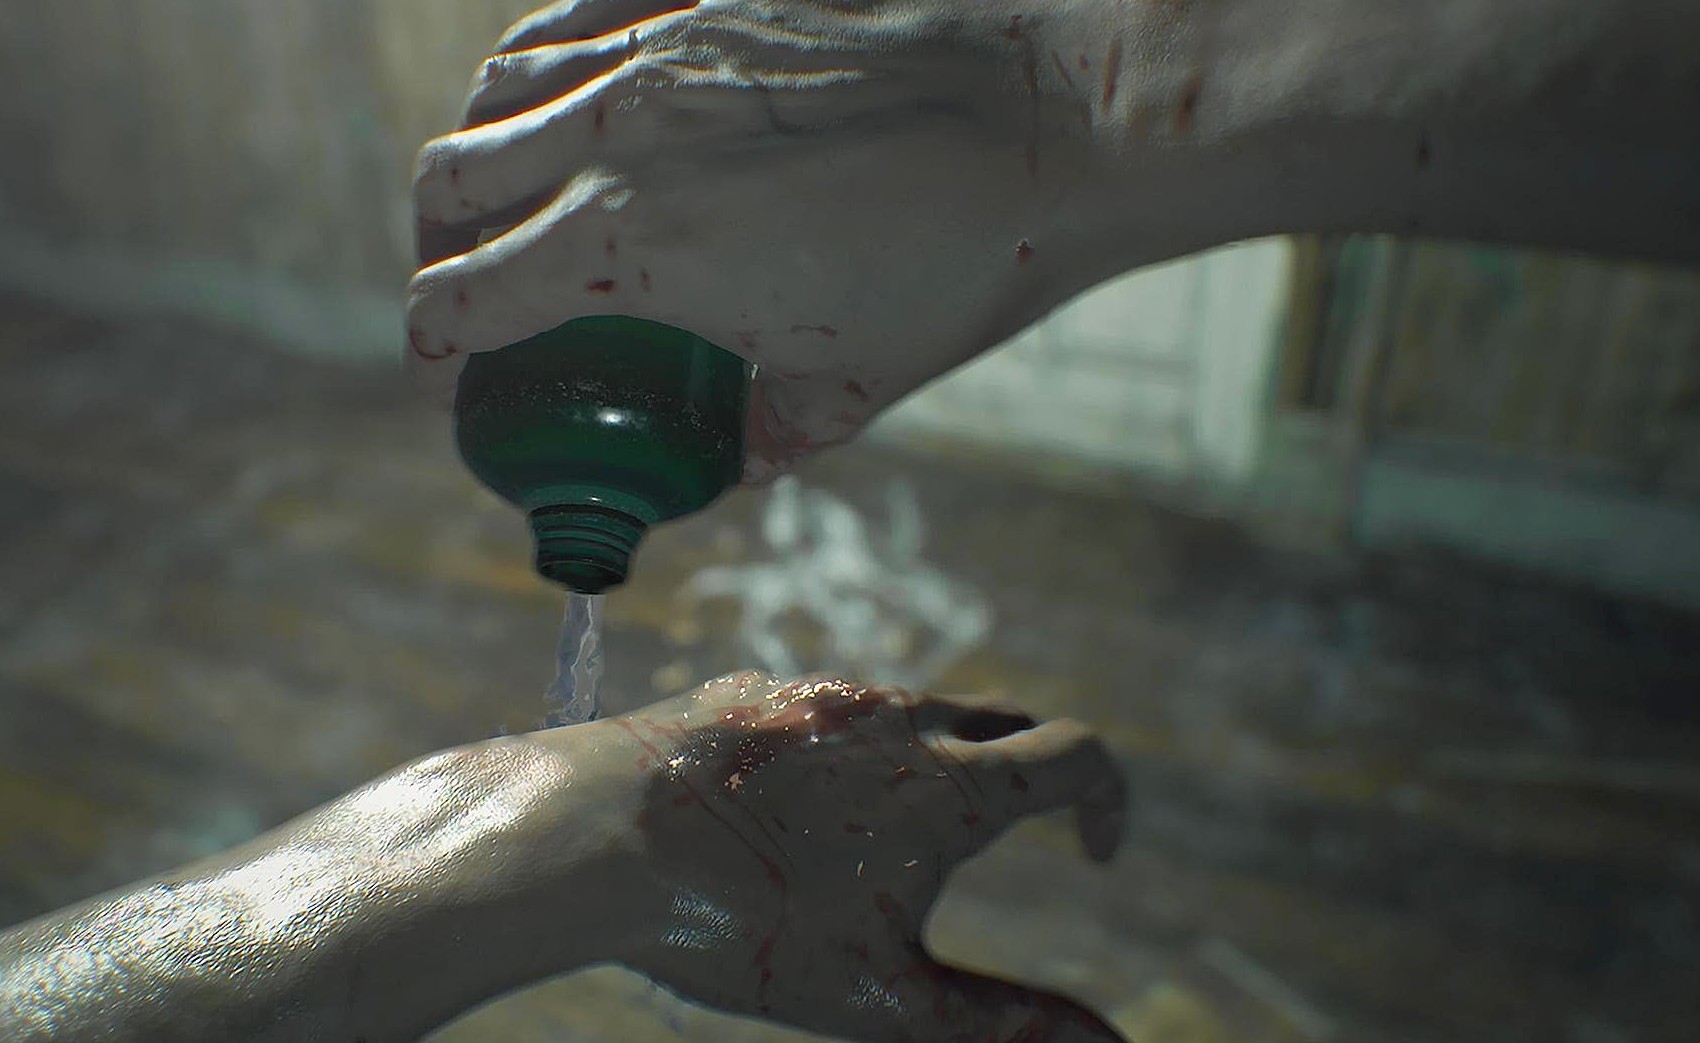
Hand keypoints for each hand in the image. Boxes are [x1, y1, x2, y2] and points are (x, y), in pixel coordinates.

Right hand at [407, 0, 1118, 481]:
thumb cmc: (958, 267)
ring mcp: (666, 48)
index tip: (440, 368)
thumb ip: (762, 435)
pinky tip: (561, 88)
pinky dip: (542, 62)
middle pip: (453, 181)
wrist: (1056, 130)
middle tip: (460, 279)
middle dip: (432, 245)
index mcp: (638, 247)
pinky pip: (582, 15)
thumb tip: (726, 459)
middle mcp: (624, 135)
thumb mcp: (848, 388)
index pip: (469, 297)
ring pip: (500, 85)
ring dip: (472, 147)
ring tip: (495, 184)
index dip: (433, 345)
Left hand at [596, 671, 1128, 1041]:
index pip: (1078, 754)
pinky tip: (796, 816)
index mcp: (950, 784)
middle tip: (1018, 838)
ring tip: (887, 842)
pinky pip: (833, 712)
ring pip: (913, 714)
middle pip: (1006, 721)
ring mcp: (824, 694)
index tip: (1093, 852)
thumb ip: (1002, 1024)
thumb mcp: (883, 999)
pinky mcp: (756, 689)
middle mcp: (899, 717)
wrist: (591, 839)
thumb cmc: (740, 926)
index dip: (1108, 801)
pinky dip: (853, 753)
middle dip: (1032, 775)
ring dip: (935, 762)